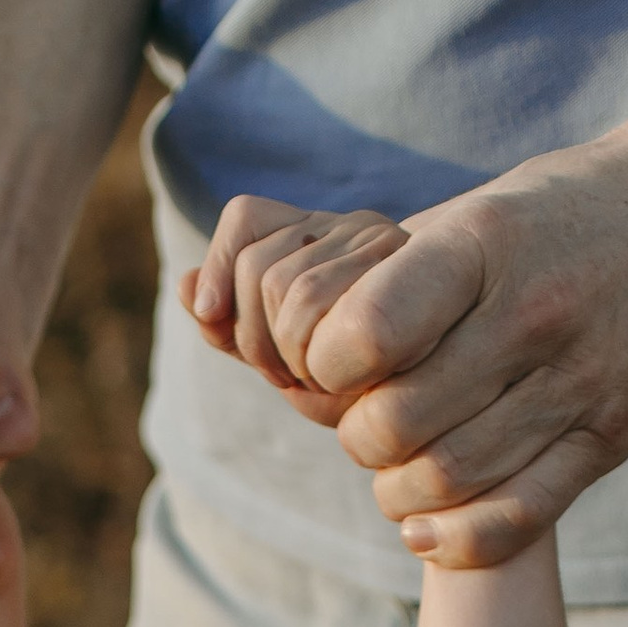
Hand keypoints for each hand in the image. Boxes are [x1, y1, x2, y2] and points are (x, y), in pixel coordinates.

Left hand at [181, 197, 410, 427]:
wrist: (440, 407)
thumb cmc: (355, 387)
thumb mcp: (276, 358)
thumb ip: (230, 328)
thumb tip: (187, 289)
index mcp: (319, 233)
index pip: (246, 219)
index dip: (220, 277)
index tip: (228, 328)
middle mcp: (356, 228)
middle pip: (258, 267)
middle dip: (255, 340)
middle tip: (291, 377)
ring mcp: (388, 245)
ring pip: (284, 286)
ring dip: (287, 355)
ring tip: (319, 383)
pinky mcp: (415, 273)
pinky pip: (326, 302)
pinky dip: (314, 353)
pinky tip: (332, 378)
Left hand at [291, 134, 627, 563]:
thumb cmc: (552, 219)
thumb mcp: (467, 215)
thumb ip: (383, 278)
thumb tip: (256, 333)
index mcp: (486, 245)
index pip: (364, 335)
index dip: (323, 367)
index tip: (330, 364)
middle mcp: (535, 314)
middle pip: (394, 426)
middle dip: (357, 437)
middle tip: (366, 422)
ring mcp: (582, 380)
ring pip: (445, 481)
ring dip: (397, 490)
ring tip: (398, 466)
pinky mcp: (612, 436)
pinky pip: (515, 520)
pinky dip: (454, 539)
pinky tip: (423, 523)